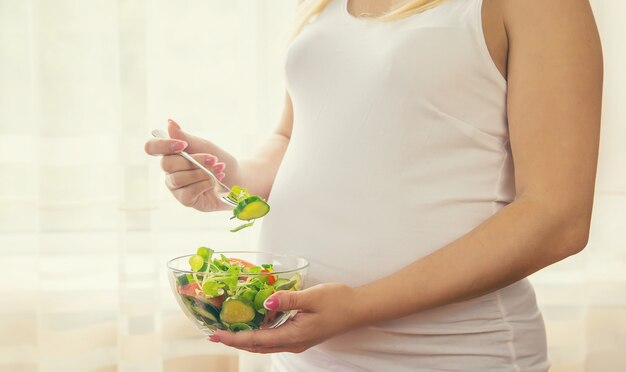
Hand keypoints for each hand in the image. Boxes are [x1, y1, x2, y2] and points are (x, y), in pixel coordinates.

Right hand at [144, 119, 241, 211]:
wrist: (237, 179)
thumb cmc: (218, 160)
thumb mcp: (204, 146)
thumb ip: (185, 137)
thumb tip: (170, 123)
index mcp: (171, 154)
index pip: (151, 147)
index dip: (162, 145)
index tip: (183, 145)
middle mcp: (170, 171)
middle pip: (167, 164)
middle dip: (194, 160)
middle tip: (213, 159)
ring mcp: (176, 186)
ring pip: (178, 178)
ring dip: (201, 172)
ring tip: (218, 170)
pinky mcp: (185, 199)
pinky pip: (188, 192)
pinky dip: (204, 184)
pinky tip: (215, 182)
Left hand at [209, 283, 363, 353]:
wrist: (359, 309)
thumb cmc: (338, 301)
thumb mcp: (312, 297)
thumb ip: (288, 300)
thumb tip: (266, 302)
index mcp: (293, 336)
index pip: (256, 340)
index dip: (234, 338)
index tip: (215, 335)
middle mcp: (293, 343)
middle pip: (256, 346)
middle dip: (234, 341)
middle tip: (214, 334)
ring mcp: (297, 341)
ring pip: (264, 345)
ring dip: (245, 340)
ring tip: (228, 332)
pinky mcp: (300, 336)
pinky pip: (273, 340)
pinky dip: (258, 335)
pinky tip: (253, 326)